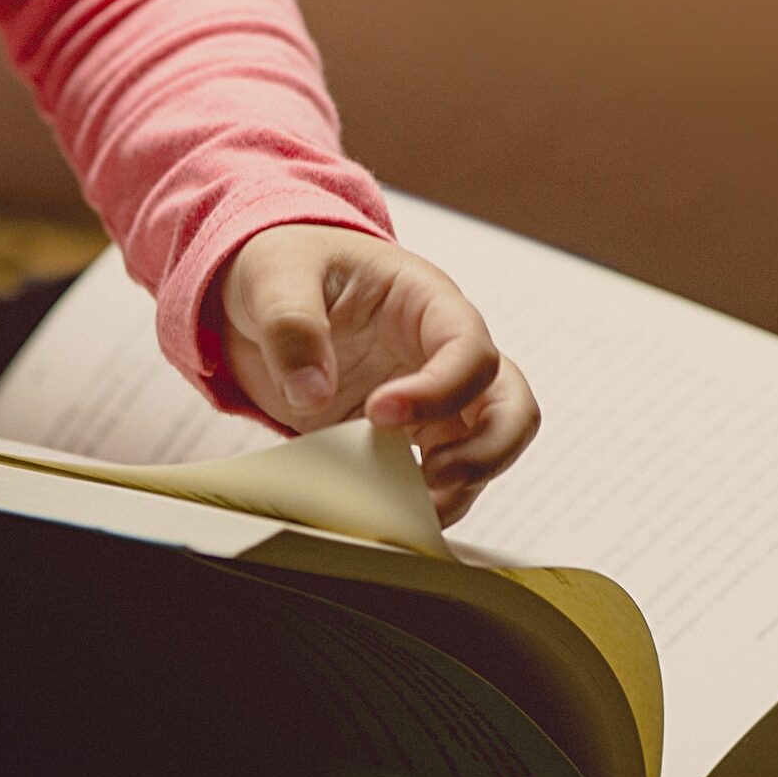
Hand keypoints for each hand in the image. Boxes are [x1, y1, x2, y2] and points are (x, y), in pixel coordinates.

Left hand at [219, 224, 538, 524]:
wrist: (267, 293)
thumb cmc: (286, 264)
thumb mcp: (274, 277)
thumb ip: (291, 327)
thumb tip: (311, 392)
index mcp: (426, 301)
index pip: (469, 349)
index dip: (438, 389)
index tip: (378, 413)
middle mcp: (443, 353)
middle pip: (511, 406)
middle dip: (487, 451)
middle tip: (430, 477)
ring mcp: (432, 399)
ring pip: (488, 449)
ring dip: (462, 486)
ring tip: (409, 507)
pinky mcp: (406, 436)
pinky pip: (442, 475)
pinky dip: (428, 501)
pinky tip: (392, 512)